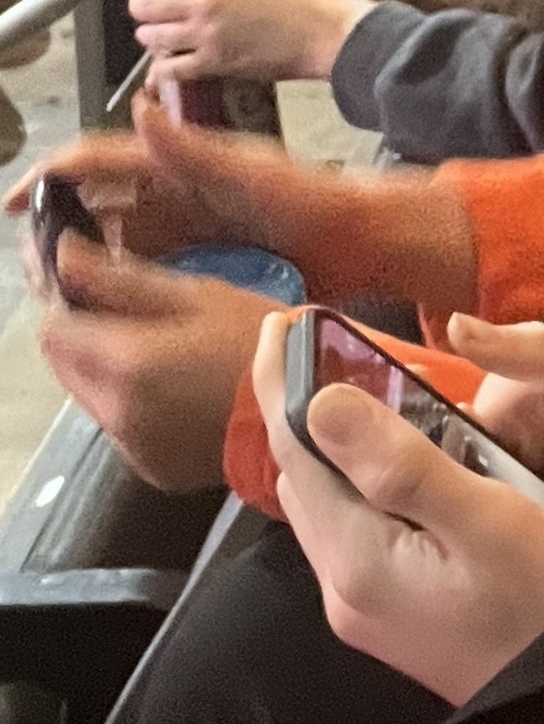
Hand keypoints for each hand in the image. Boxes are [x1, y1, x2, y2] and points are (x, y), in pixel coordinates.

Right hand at [5, 97, 402, 296]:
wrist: (363, 239)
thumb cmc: (314, 200)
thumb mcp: (252, 173)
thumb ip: (194, 148)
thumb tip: (142, 107)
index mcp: (183, 162)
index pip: (101, 159)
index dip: (53, 175)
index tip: (14, 201)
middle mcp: (180, 188)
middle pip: (99, 200)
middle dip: (58, 223)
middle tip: (28, 260)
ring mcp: (191, 222)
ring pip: (117, 235)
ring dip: (83, 254)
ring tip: (51, 284)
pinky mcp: (205, 253)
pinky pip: (147, 264)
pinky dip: (118, 277)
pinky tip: (100, 301)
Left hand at [25, 230, 265, 490]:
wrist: (310, 406)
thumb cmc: (260, 337)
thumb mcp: (196, 293)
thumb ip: (120, 278)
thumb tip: (64, 255)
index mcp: (126, 363)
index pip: (52, 330)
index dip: (65, 304)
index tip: (91, 289)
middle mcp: (117, 413)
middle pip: (64, 367)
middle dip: (84, 337)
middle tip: (130, 316)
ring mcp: (132, 447)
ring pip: (90, 398)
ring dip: (107, 373)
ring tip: (159, 351)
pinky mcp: (151, 468)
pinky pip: (120, 428)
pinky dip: (132, 405)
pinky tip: (175, 389)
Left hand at [128, 0, 366, 86]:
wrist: (327, 33)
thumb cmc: (310, 0)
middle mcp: (204, 0)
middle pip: (146, 5)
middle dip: (141, 10)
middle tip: (145, 12)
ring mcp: (206, 34)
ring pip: (153, 37)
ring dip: (149, 38)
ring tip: (153, 38)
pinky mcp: (215, 63)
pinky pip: (172, 69)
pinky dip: (164, 69)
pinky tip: (165, 67)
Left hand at [255, 312, 543, 705]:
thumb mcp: (487, 518)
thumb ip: (402, 463)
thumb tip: (320, 402)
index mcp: (357, 560)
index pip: (297, 455)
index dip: (279, 385)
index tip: (276, 322)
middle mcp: (343, 588)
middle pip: (301, 481)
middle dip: (295, 408)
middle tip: (307, 339)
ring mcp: (364, 608)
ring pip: (324, 506)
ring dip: (323, 443)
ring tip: (339, 380)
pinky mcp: (390, 614)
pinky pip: (351, 527)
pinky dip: (352, 477)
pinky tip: (379, 454)